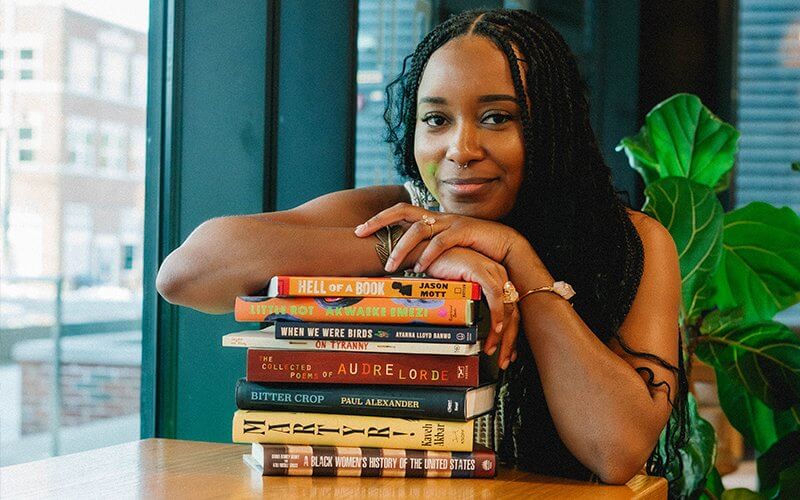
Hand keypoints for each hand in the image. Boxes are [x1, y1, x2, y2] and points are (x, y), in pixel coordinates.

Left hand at [354, 202, 522, 272]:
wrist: (505, 244)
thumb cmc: (474, 248)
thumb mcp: (445, 247)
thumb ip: (427, 250)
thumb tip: (406, 264)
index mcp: (431, 218)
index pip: (399, 211)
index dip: (379, 218)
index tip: (358, 230)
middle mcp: (437, 217)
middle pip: (402, 210)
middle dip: (379, 220)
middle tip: (360, 233)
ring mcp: (450, 222)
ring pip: (418, 229)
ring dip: (401, 247)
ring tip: (390, 265)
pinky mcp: (464, 231)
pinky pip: (442, 242)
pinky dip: (428, 255)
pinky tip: (420, 268)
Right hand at [423, 247, 518, 367]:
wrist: (424, 254)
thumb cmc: (438, 270)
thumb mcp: (459, 290)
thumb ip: (469, 303)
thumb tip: (471, 328)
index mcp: (494, 278)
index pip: (510, 309)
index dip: (510, 333)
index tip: (507, 352)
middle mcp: (496, 273)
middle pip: (512, 310)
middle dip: (509, 339)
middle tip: (503, 358)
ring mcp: (489, 270)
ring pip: (506, 305)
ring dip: (501, 331)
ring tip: (492, 347)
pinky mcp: (479, 268)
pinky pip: (494, 295)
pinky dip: (497, 312)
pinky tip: (495, 326)